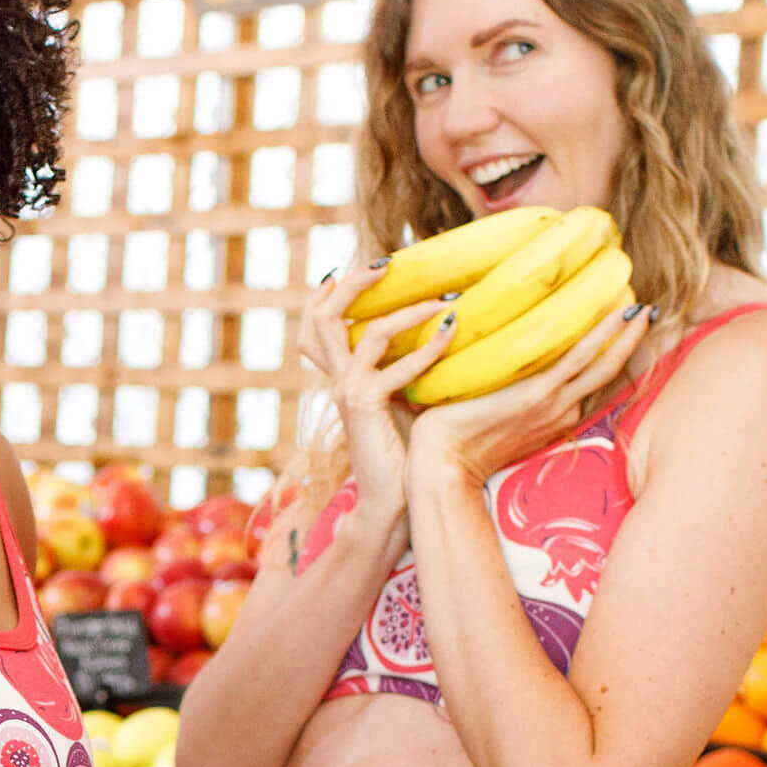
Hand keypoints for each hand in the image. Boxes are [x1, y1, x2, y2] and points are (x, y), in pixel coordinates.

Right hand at [297, 265, 456, 525]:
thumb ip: (404, 370)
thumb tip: (441, 333)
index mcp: (340, 379)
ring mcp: (348, 392)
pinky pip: (396, 366)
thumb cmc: (402, 455)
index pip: (314, 327)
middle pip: (321, 318)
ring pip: (363, 331)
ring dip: (406, 309)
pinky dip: (427, 347)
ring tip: (441, 298)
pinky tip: (452, 333)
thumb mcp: (400, 401)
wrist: (388, 501)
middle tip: (387, 264)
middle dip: (351, 284)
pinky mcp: (366, 406)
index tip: (353, 269)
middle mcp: (337, 381)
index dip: (324, 295)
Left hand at [407, 298, 653, 490]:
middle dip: (629, 344)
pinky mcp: (539, 394)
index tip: (619, 331)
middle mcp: (560, 412)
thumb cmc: (449, 442)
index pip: (584, 382)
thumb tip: (477, 362)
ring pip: (602, 364)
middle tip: (647, 313)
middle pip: (605, 373)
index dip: (605, 356)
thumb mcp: (481, 415)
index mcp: (549, 418)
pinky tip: (622, 315)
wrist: (440, 465)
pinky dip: (606, 336)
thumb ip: (491, 393)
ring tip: (644, 309)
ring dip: (625, 335)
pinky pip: (581, 358)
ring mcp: (553, 404)